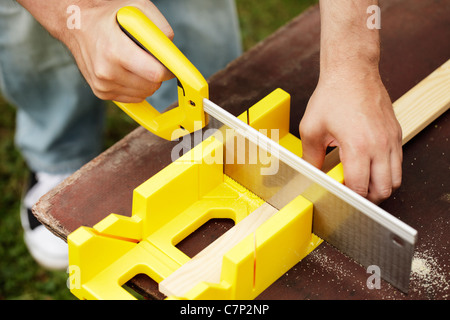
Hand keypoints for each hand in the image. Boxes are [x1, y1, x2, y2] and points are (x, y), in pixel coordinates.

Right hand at [18, 0, 174, 102]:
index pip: (154, 73)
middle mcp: (106, 71)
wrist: (76, 24)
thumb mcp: (137, 8)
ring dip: (147, 82)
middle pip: (151, 86)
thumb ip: (159, 27)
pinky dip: (137, 87)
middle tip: (153, 60)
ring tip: (138, 62)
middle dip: (158, 75)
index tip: (171, 65)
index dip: (168, 70)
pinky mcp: (101, 92)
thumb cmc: (109, 14)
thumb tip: (172, 52)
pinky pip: (133, 98)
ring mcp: (102, 84)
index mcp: (115, 50)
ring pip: (143, 94)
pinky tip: (129, 71)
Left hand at [299, 69, 402, 202]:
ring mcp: (392, 140)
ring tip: (361, 183)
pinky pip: (398, 163)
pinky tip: (369, 166)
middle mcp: (380, 145)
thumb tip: (310, 175)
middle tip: (352, 195)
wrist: (352, 72)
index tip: (339, 198)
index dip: (350, 198)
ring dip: (380, 187)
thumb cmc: (332, 97)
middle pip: (384, 190)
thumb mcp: (312, 129)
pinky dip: (387, 172)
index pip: (360, 187)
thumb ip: (311, 157)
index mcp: (358, 146)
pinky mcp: (396, 133)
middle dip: (368, 198)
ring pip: (396, 180)